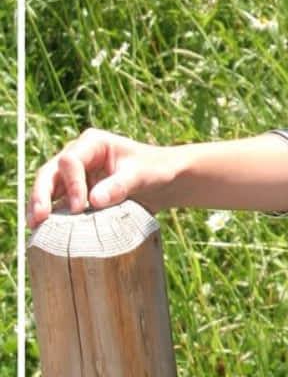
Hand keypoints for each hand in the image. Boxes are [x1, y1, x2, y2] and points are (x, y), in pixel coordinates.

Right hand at [27, 127, 170, 228]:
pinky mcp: (76, 194)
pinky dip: (50, 216)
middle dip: (41, 194)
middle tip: (38, 218)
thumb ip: (120, 185)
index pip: (70, 161)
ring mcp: (74, 176)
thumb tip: (94, 200)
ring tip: (33, 227)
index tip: (81, 207)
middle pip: (50, 173)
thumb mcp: (142, 175)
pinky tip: (43, 233)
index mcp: (92, 143)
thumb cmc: (155, 170)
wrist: (164, 181)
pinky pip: (57, 203)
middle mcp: (78, 156)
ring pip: (48, 188)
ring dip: (39, 206)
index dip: (71, 184)